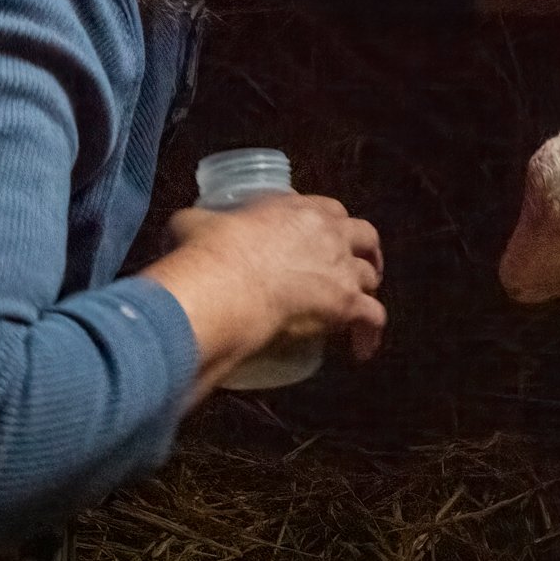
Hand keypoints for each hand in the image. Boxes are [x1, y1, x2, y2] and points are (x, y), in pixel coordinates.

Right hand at [143, 193, 385, 397]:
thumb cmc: (209, 254)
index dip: (331, 225)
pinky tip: (362, 350)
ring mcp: (341, 269)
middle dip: (366, 252)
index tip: (326, 239)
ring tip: (356, 309)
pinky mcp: (346, 304)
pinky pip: (373, 319)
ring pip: (370, 278)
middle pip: (365, 236)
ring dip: (366, 292)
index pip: (330, 210)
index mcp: (298, 210)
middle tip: (359, 267)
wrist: (225, 288)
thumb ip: (199, 222)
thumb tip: (185, 228)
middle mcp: (328, 234)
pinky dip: (370, 334)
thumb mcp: (196, 223)